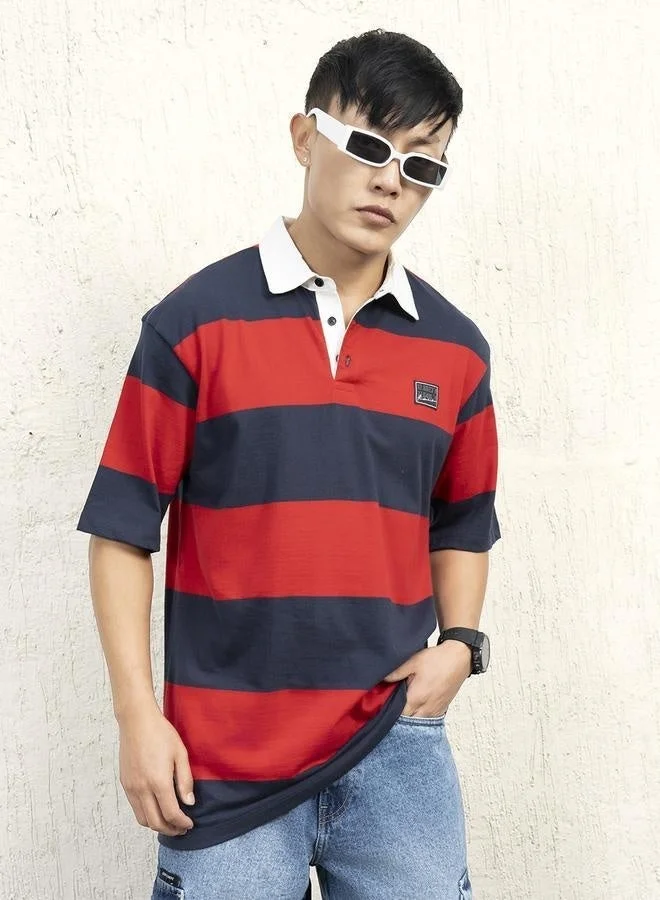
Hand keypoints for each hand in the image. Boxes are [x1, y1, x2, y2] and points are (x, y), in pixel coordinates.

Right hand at [117, 703, 195, 836]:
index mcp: (158, 782)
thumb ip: (185, 780)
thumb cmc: (161, 733)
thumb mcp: (180, 753)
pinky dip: (146, 815)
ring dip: (157, 825)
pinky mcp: (125, 783)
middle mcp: (142, 789)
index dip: (182, 823)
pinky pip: (135, 808)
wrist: (136, 721)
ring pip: (142, 819)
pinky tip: (157, 809)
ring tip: (170, 822)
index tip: (190, 824)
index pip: (171, 814)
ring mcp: (131, 787)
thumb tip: (189, 802)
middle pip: (155, 822)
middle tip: (182, 828)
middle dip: (170, 830)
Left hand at [383, 641, 471, 716]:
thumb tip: (383, 679)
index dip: (389, 713)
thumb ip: (396, 672)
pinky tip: (416, 708)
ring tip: (403, 708)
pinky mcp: (442, 709)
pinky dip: (420, 717)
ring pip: (418, 723)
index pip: (398, 716)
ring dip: (411, 718)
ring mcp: (435, 711)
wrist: (459, 658)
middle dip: (399, 718)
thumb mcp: (413, 661)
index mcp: (416, 698)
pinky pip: (428, 720)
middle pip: (408, 723)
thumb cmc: (438, 660)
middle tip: (392, 707)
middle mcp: (426, 709)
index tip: (383, 707)